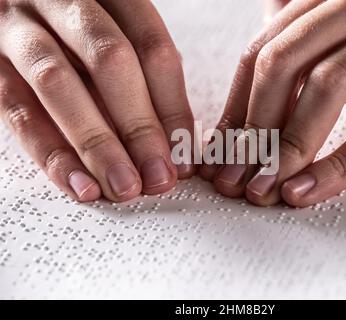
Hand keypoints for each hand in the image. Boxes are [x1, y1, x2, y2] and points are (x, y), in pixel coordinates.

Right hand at [0, 0, 194, 201]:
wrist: (14, 6)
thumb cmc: (77, 33)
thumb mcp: (116, 40)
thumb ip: (143, 77)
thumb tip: (176, 142)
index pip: (152, 48)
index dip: (173, 107)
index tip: (184, 155)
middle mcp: (63, 2)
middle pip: (110, 61)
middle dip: (140, 127)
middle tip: (159, 176)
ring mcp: (19, 28)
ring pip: (59, 83)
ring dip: (97, 145)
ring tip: (124, 187)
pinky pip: (18, 111)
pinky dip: (52, 154)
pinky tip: (81, 184)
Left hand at [201, 0, 345, 206]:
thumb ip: (308, 40)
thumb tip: (254, 83)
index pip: (265, 48)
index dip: (236, 106)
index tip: (220, 151)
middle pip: (284, 62)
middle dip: (252, 129)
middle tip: (234, 177)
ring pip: (328, 84)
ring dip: (286, 146)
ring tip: (264, 188)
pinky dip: (340, 163)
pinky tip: (305, 189)